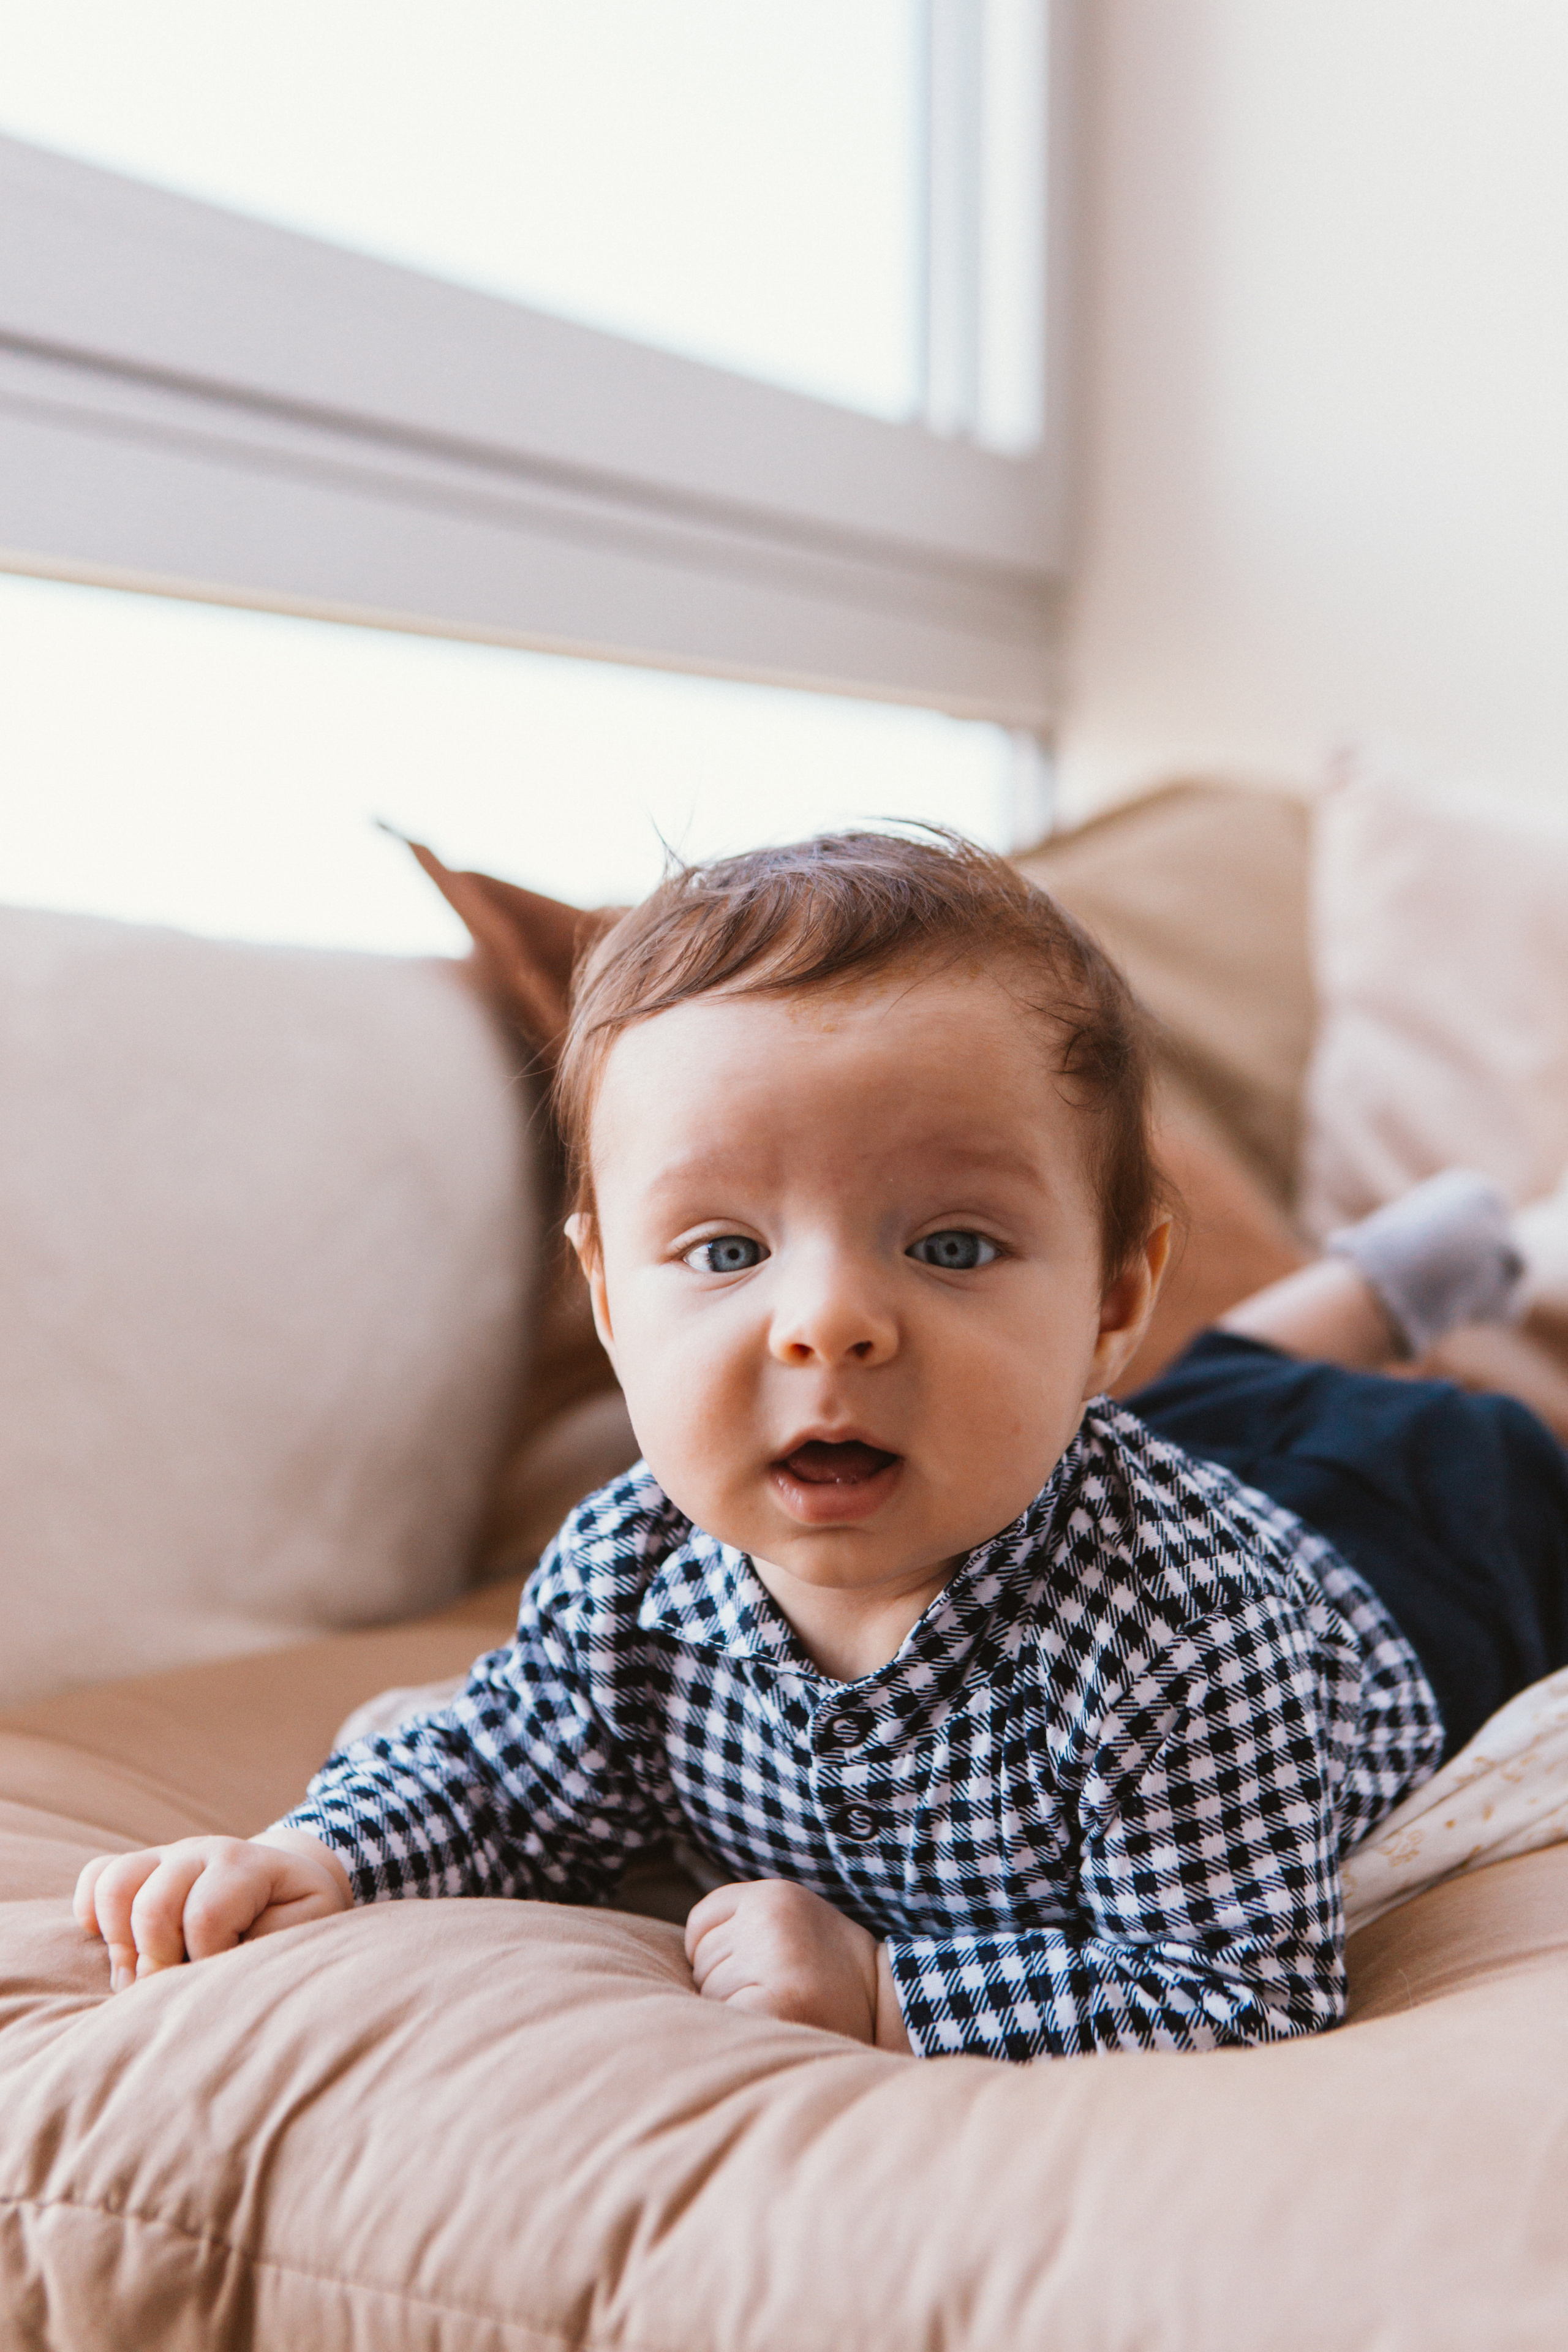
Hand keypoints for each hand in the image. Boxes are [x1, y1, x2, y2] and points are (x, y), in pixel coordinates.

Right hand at [73, 1829, 352, 1990]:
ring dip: (122, 1944)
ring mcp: (167, 1856)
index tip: (222, 1980)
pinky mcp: (141, 1868)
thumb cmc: (295, 1918)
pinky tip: (120, 1946)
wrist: (287, 1883)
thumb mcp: (302, 1932)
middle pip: (152, 1907)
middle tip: (173, 1988)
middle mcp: (201, 1852)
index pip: (205, 1917)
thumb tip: (209, 1975)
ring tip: (143, 1976)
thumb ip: (263, 1949)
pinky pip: (96, 1878)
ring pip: (115, 1886)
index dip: (207, 1961)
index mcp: (245, 1866)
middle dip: (157, 1963)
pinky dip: (94, 1915)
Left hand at [684, 1877, 911, 2050]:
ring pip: (709, 1994)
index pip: (701, 1922)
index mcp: (774, 1895)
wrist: (891, 2007)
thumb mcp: (788, 1925)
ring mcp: (773, 1962)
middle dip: (726, 1983)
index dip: (717, 1952)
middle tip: (780, 1990)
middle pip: (702, 1961)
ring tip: (784, 2008)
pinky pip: (724, 2020)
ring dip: (735, 2010)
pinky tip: (774, 2027)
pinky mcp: (776, 2006)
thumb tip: (669, 1957)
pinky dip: (739, 2031)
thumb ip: (740, 1924)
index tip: (752, 1966)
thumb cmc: (828, 1972)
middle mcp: (771, 1921)